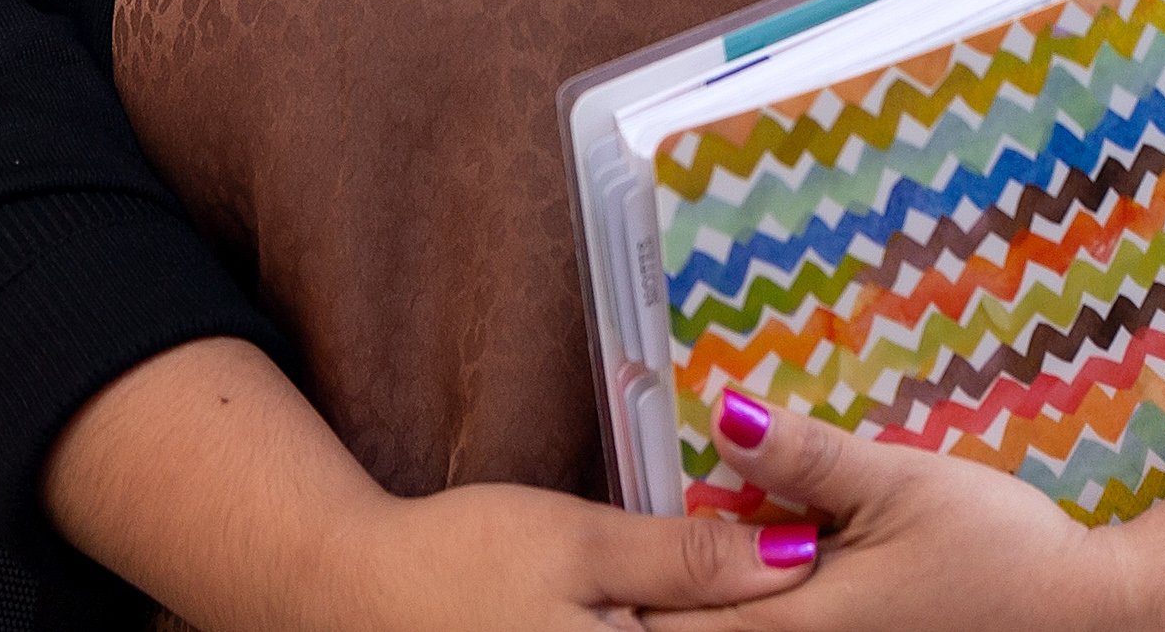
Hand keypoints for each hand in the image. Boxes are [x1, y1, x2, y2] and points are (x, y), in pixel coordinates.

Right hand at [341, 477, 825, 631]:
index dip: (777, 616)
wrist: (355, 595)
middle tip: (769, 572)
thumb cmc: (462, 560)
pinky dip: (648, 627)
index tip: (809, 574)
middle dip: (738, 619)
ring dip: (696, 624)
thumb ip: (687, 558)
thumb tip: (795, 558)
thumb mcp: (581, 541)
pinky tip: (638, 609)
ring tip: (684, 595)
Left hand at [636, 394, 1128, 631]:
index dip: (624, 589)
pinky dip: (748, 615)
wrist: (1085, 618)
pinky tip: (755, 581)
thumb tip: (721, 414)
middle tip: (620, 556)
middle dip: (653, 601)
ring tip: (671, 563)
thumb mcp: (899, 483)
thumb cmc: (998, 552)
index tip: (593, 557)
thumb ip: (805, 458)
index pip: (670, 621)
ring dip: (701, 610)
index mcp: (791, 622)